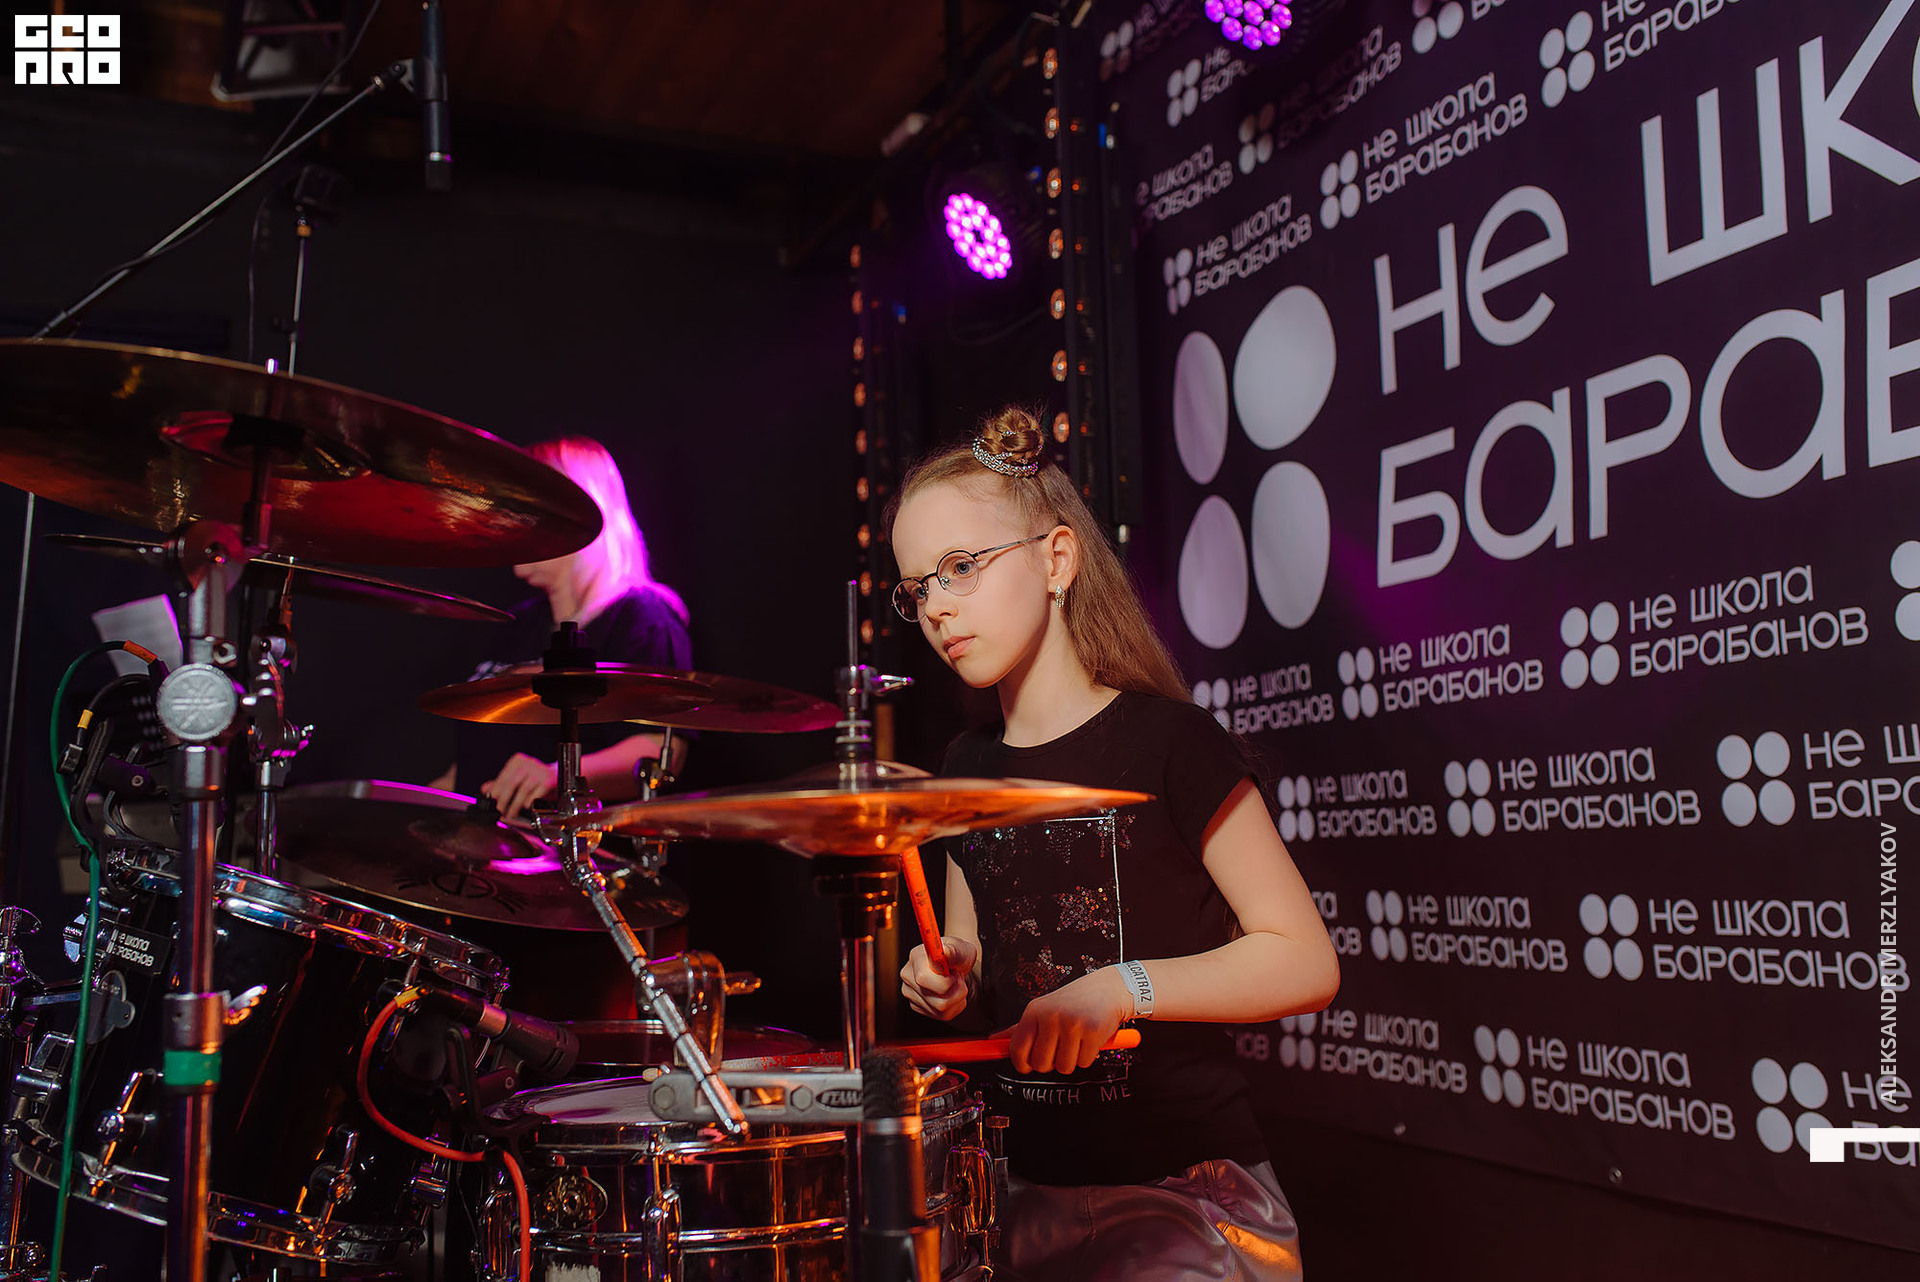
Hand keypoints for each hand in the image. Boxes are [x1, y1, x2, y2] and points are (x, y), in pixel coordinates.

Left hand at [481, 753, 557, 821]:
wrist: (560, 775)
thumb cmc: (537, 778)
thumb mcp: (518, 779)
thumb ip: (501, 784)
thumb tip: (485, 789)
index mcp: (518, 761)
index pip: (504, 777)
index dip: (496, 791)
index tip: (493, 802)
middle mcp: (529, 763)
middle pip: (512, 783)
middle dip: (504, 800)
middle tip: (500, 810)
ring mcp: (540, 770)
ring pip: (523, 790)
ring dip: (515, 804)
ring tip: (511, 813)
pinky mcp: (549, 780)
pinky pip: (536, 793)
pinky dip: (529, 802)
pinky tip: (526, 807)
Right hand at [900, 936, 978, 1020]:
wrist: (957, 967)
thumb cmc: (958, 956)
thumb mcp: (961, 949)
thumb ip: (953, 952)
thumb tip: (945, 953)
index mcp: (916, 957)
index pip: (923, 978)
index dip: (944, 981)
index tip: (955, 974)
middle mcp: (908, 976)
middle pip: (934, 997)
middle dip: (955, 990)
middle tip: (958, 979)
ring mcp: (911, 993)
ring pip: (940, 1008)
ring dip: (957, 998)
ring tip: (956, 985)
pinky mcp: (917, 1007)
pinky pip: (941, 1014)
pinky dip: (954, 1006)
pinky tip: (951, 993)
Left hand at [1007, 966, 1131, 1074]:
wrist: (1107, 988)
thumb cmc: (1072, 1002)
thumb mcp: (1042, 1010)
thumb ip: (1018, 1029)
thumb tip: (993, 1041)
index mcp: (1034, 1011)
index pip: (1017, 1050)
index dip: (1022, 1064)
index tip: (1029, 1065)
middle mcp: (1050, 1016)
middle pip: (1041, 1064)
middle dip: (1051, 1062)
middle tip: (1060, 1047)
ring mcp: (1072, 1023)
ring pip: (1063, 1067)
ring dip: (1071, 1060)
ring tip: (1076, 1041)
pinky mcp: (1092, 1032)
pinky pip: (1084, 1063)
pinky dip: (1088, 1056)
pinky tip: (1089, 1039)